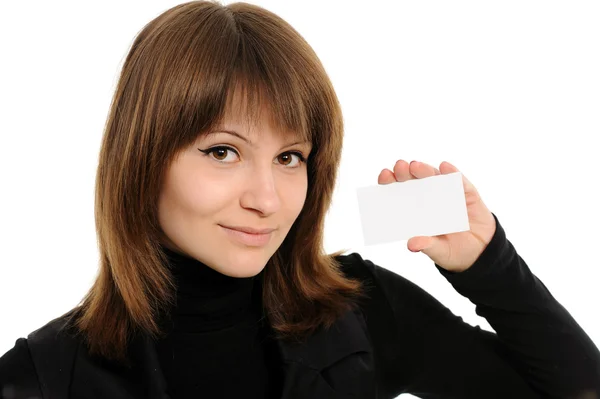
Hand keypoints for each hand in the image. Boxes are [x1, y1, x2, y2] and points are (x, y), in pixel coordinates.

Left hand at [378, 160, 496, 272]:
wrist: (482, 252)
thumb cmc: (454, 251)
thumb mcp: (440, 251)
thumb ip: (427, 246)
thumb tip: (411, 244)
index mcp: (417, 211)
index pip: (400, 194)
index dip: (391, 184)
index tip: (384, 176)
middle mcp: (430, 199)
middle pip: (415, 181)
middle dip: (405, 173)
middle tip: (400, 166)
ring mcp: (449, 194)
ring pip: (435, 178)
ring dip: (425, 170)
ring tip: (415, 166)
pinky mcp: (467, 194)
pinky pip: (460, 182)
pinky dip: (453, 173)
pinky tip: (445, 167)